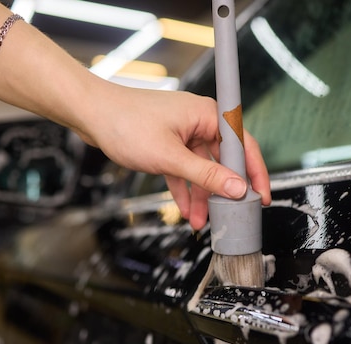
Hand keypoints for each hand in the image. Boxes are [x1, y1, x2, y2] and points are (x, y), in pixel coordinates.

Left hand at [77, 85, 271, 229]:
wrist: (91, 114)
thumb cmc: (126, 124)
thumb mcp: (170, 157)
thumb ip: (206, 175)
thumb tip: (237, 188)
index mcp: (208, 116)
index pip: (243, 146)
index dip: (254, 173)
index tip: (259, 197)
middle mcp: (199, 122)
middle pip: (223, 160)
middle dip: (223, 191)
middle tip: (230, 215)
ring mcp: (183, 133)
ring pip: (202, 169)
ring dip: (202, 195)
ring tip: (202, 221)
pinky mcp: (169, 143)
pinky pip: (184, 169)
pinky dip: (185, 188)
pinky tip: (186, 209)